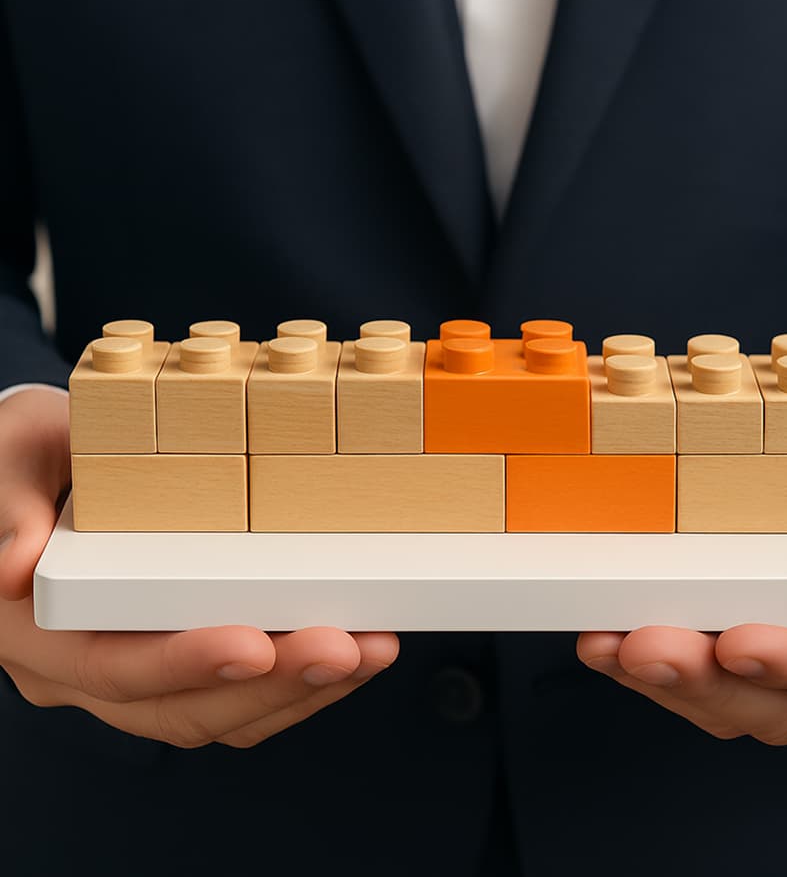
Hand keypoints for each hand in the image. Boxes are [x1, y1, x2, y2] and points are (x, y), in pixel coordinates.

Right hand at [0, 388, 397, 747]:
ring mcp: (136, 672)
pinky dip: (299, 680)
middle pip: (182, 707)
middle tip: (349, 647)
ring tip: (371, 650)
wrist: (46, 470)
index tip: (256, 643)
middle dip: (274, 683)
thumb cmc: (32, 456)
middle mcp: (83, 668)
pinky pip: (239, 695)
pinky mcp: (179, 662)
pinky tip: (352, 650)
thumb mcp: (15, 453)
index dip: (185, 662)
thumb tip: (9, 565)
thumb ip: (10, 503)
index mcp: (39, 627)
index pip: (110, 666)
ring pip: (220, 713)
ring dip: (303, 689)